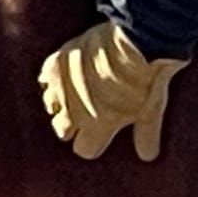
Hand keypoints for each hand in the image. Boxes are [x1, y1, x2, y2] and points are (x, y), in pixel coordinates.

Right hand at [38, 20, 187, 162]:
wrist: (133, 40)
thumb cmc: (145, 77)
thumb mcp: (152, 109)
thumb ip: (146, 134)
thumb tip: (148, 156)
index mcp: (96, 129)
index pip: (85, 149)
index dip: (95, 140)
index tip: (102, 129)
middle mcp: (73, 114)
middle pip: (63, 130)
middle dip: (74, 123)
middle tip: (91, 107)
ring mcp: (62, 89)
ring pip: (51, 104)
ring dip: (63, 99)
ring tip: (80, 87)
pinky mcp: (55, 64)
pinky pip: (45, 78)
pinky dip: (55, 77)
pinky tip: (69, 72)